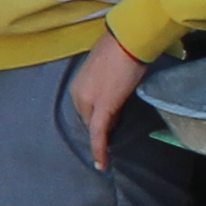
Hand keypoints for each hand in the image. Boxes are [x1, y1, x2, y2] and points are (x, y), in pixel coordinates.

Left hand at [68, 33, 149, 168]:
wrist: (128, 40)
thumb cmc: (121, 49)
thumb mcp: (106, 68)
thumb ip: (103, 84)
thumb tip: (113, 98)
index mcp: (78, 83)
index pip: (85, 108)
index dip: (96, 116)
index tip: (107, 123)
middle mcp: (78, 93)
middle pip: (88, 118)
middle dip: (100, 123)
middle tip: (115, 127)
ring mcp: (88, 101)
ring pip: (94, 125)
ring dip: (104, 132)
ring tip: (113, 142)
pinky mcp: (102, 108)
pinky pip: (98, 133)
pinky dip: (99, 149)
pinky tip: (101, 164)